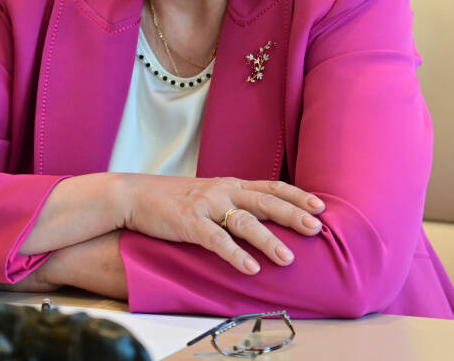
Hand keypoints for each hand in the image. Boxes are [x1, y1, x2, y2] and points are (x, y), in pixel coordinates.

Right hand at [117, 175, 324, 274]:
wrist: (133, 194)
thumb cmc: (172, 199)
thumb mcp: (208, 194)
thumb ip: (232, 202)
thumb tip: (260, 218)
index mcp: (230, 184)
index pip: (271, 186)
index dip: (296, 195)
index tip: (320, 206)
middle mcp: (223, 191)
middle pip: (266, 201)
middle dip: (294, 214)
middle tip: (316, 228)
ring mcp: (207, 206)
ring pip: (245, 222)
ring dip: (268, 240)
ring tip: (288, 258)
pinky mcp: (189, 223)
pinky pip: (217, 240)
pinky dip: (236, 254)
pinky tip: (250, 268)